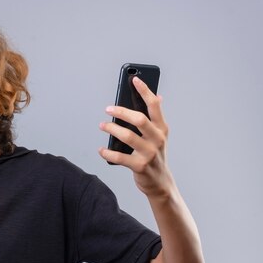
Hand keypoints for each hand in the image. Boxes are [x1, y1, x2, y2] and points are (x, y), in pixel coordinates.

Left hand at [98, 76, 173, 197]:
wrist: (160, 184)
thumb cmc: (155, 156)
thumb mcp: (159, 137)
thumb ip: (156, 119)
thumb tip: (158, 96)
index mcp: (162, 129)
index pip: (154, 106)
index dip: (145, 91)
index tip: (134, 79)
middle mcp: (158, 139)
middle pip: (139, 119)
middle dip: (122, 111)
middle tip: (108, 108)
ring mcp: (149, 153)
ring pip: (128, 136)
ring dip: (112, 129)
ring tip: (102, 125)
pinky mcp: (140, 166)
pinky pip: (120, 157)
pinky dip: (107, 152)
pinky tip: (101, 149)